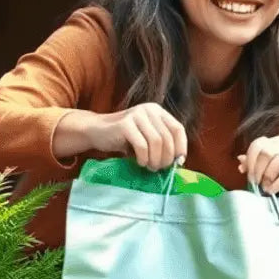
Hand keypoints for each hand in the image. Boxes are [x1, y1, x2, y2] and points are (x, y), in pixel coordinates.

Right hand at [57, 103, 186, 170]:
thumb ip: (162, 144)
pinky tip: (140, 163)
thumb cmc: (126, 139)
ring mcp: (136, 115)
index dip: (181, 147)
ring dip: (155, 159)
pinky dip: (144, 158)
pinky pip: (141, 145)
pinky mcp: (124, 124)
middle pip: (167, 137)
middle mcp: (149, 110)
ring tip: (150, 167)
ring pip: (156, 141)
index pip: (178, 129)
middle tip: (159, 169)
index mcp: (158, 111)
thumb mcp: (147, 138)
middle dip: (166, 158)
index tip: (177, 162)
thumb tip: (179, 161)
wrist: (97, 131)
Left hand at [238, 135, 278, 194]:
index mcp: (276, 142)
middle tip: (256, 184)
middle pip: (266, 151)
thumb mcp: (264, 172)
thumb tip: (240, 159)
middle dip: (258, 169)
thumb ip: (253, 165)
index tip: (249, 176)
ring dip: (267, 176)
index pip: (257, 144)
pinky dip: (278, 183)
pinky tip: (272, 191)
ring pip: (277, 160)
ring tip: (264, 189)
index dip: (250, 160)